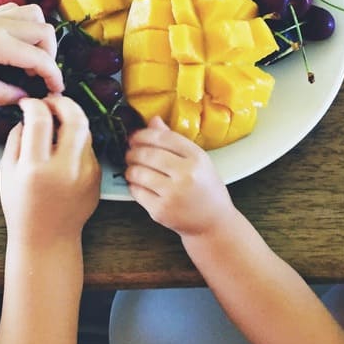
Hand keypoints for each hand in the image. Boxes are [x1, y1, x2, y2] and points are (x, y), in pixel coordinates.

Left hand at [0, 4, 63, 103]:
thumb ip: (3, 95)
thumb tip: (26, 98)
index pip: (39, 58)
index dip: (53, 76)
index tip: (56, 91)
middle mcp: (0, 24)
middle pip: (44, 31)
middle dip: (50, 55)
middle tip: (39, 76)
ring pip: (34, 15)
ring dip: (41, 36)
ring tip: (30, 58)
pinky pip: (18, 11)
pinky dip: (27, 24)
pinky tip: (17, 44)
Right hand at [0, 94, 99, 246]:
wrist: (47, 238)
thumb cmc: (21, 207)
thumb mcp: (7, 172)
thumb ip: (16, 139)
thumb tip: (27, 115)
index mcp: (36, 168)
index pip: (40, 119)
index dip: (33, 104)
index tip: (27, 103)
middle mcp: (65, 168)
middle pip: (75, 117)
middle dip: (62, 102)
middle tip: (51, 102)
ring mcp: (86, 173)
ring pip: (85, 130)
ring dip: (71, 119)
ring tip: (56, 122)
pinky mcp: (97, 177)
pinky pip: (89, 148)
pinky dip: (76, 141)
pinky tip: (64, 149)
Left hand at [125, 117, 234, 236]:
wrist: (214, 223)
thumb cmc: (206, 188)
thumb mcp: (198, 161)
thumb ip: (175, 141)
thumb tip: (153, 120)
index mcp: (197, 158)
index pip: (164, 138)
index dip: (144, 134)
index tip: (135, 136)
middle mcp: (186, 175)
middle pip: (148, 154)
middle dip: (133, 151)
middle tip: (130, 152)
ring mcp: (172, 194)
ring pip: (138, 173)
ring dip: (130, 168)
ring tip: (133, 168)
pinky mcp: (160, 211)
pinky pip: (137, 192)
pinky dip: (133, 185)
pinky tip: (138, 184)